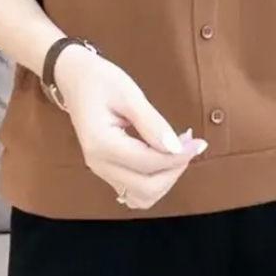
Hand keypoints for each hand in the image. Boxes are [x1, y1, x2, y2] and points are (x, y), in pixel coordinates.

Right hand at [54, 46, 208, 208]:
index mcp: (102, 144)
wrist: (75, 79)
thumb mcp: (129, 93)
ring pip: (143, 196)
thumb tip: (177, 149)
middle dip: (175, 169)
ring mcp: (101, 171)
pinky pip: (136, 191)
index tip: (200, 143)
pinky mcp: (108, 172)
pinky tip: (162, 157)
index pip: (149, 163)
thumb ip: (152, 123)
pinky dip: (155, 181)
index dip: (180, 157)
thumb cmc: (101, 80)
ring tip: (177, 150)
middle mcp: (99, 165)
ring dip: (166, 179)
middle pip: (148, 188)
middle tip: (189, 143)